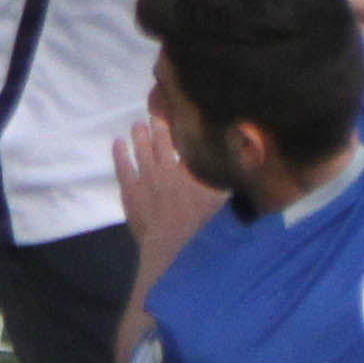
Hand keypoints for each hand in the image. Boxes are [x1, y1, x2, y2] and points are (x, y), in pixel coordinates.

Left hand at [115, 115, 225, 269]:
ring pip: (141, 150)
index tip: (181, 116)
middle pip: (161, 141)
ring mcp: (147, 179)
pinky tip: (118, 143)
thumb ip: (231, 180)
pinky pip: (123, 167)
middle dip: (158, 127)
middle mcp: (168, 168)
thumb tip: (245, 161)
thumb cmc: (200, 225)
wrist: (172, 246)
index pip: (186, 143)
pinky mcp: (130, 191)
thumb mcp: (221, 200)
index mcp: (190, 170)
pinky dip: (120, 153)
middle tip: (155, 116)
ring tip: (137, 125)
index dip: (183, 130)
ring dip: (140, 136)